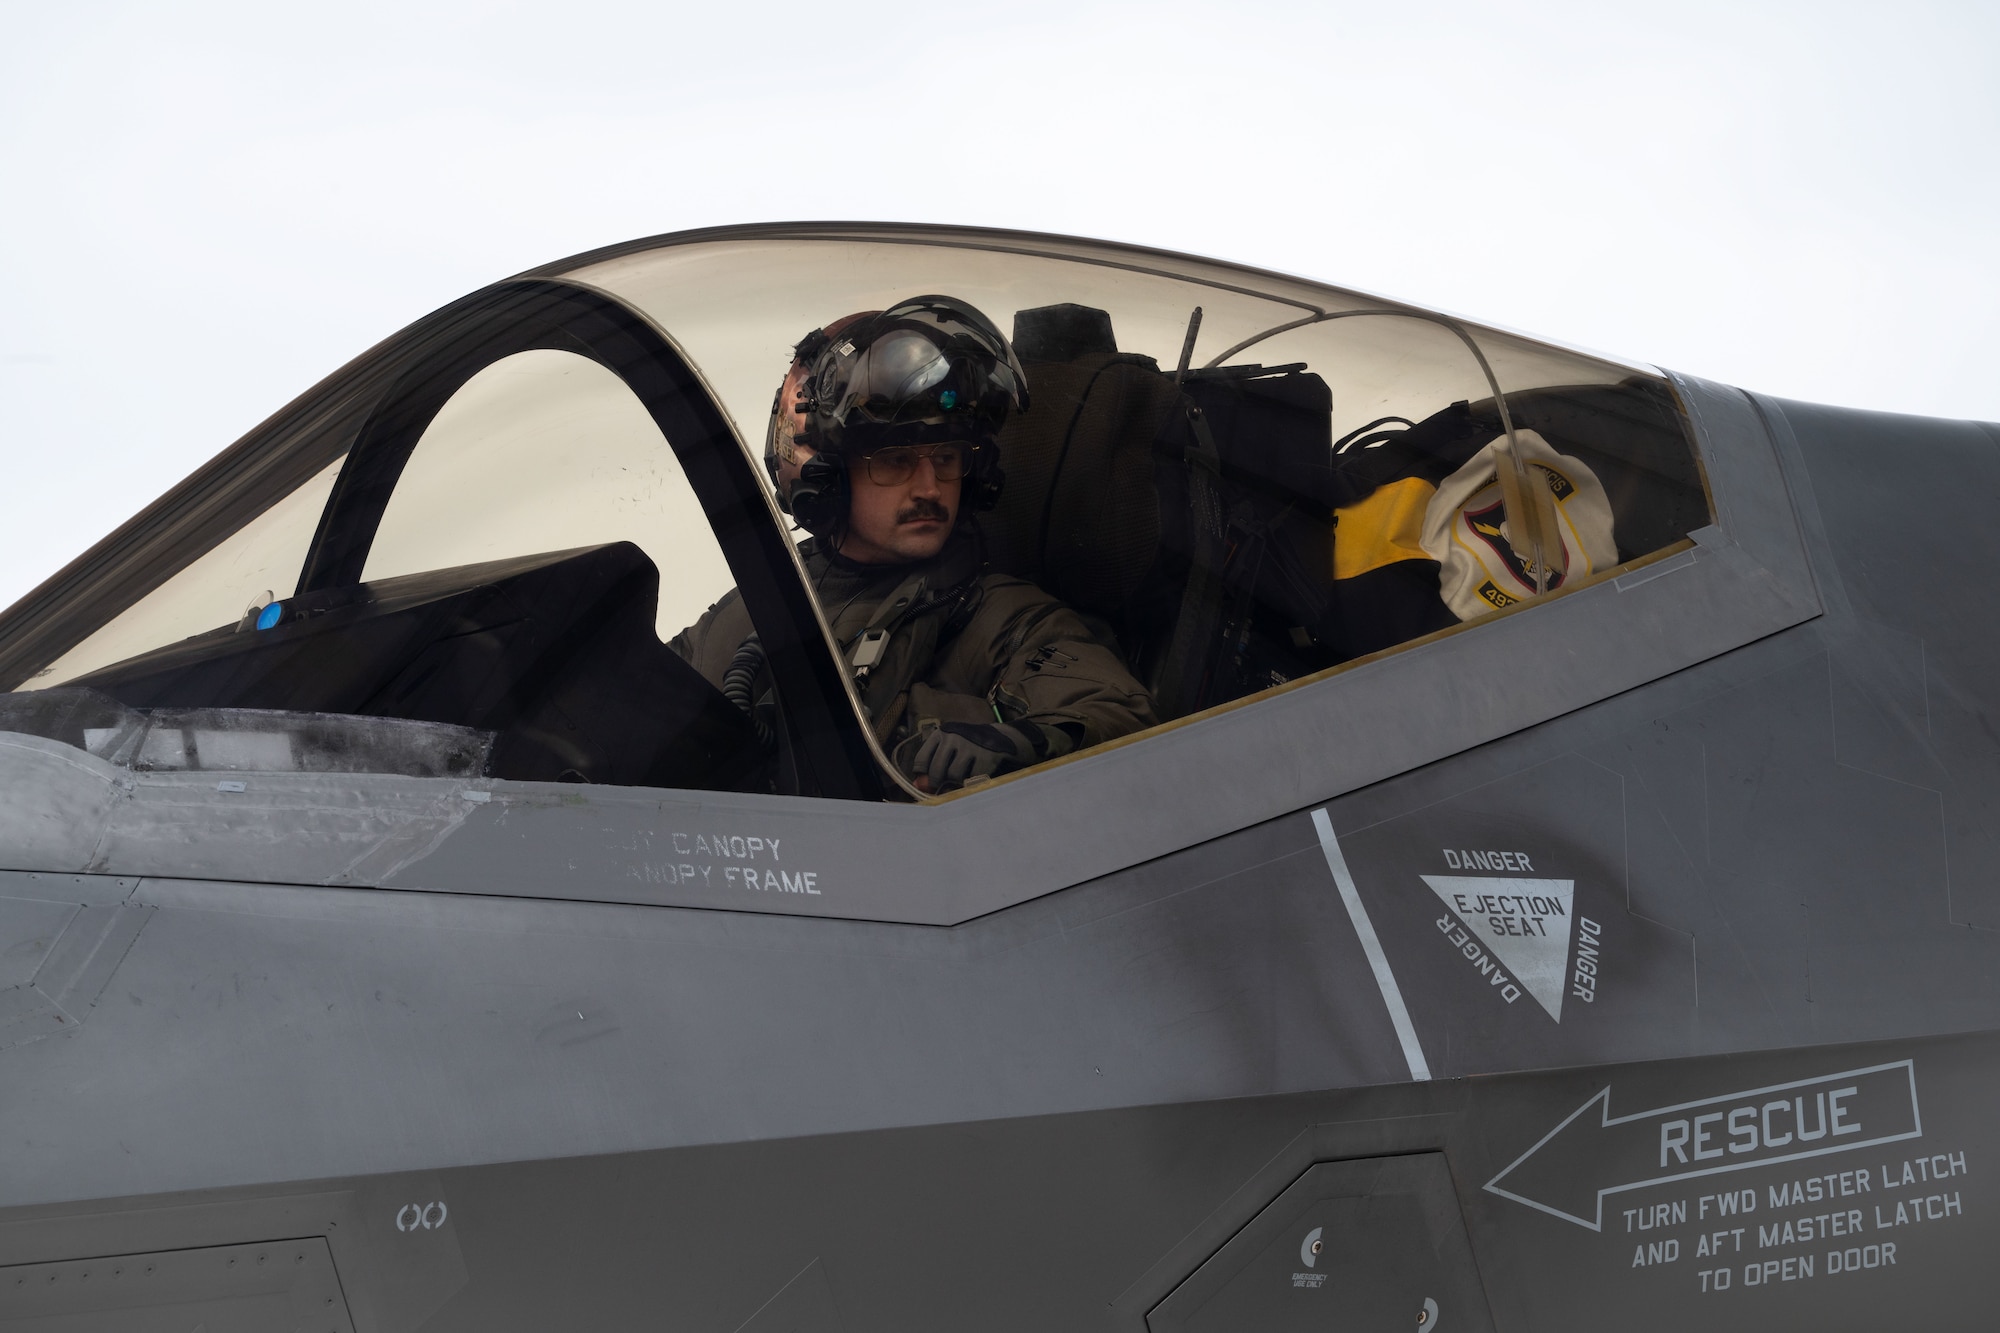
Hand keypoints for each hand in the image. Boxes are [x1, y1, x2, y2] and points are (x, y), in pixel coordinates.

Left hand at [908, 721, 1033, 791]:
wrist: (999, 737)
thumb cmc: (968, 746)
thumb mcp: (950, 747)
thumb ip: (934, 763)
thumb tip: (919, 786)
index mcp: (941, 733)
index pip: (922, 758)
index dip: (921, 774)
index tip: (924, 782)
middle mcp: (953, 736)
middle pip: (936, 769)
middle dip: (936, 783)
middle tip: (940, 787)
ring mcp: (971, 745)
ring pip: (954, 775)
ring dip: (957, 781)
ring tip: (962, 776)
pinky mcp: (986, 755)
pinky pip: (972, 778)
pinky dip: (973, 780)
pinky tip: (976, 774)